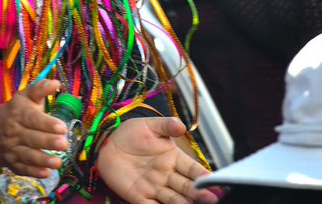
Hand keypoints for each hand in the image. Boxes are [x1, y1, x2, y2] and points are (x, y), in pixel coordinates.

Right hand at [0, 79, 67, 177]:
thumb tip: (55, 83)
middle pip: (32, 138)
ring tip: (58, 162)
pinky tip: (46, 174)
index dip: (47, 124)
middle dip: (48, 142)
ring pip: (28, 156)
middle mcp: (14, 132)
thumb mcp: (25, 96)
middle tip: (64, 144)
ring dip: (43, 160)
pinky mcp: (13, 163)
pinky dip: (34, 172)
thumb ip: (40, 89)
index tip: (62, 127)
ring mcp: (12, 149)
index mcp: (18, 114)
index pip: (32, 119)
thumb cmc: (16, 111)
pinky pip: (23, 169)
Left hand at [96, 117, 215, 203]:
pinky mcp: (139, 196)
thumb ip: (166, 125)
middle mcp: (167, 175)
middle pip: (187, 187)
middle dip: (199, 193)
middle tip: (210, 198)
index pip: (192, 169)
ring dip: (183, 203)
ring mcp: (154, 187)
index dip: (203, 176)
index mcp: (173, 158)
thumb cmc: (131, 134)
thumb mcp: (149, 125)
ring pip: (173, 199)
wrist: (107, 145)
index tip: (214, 181)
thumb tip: (181, 125)